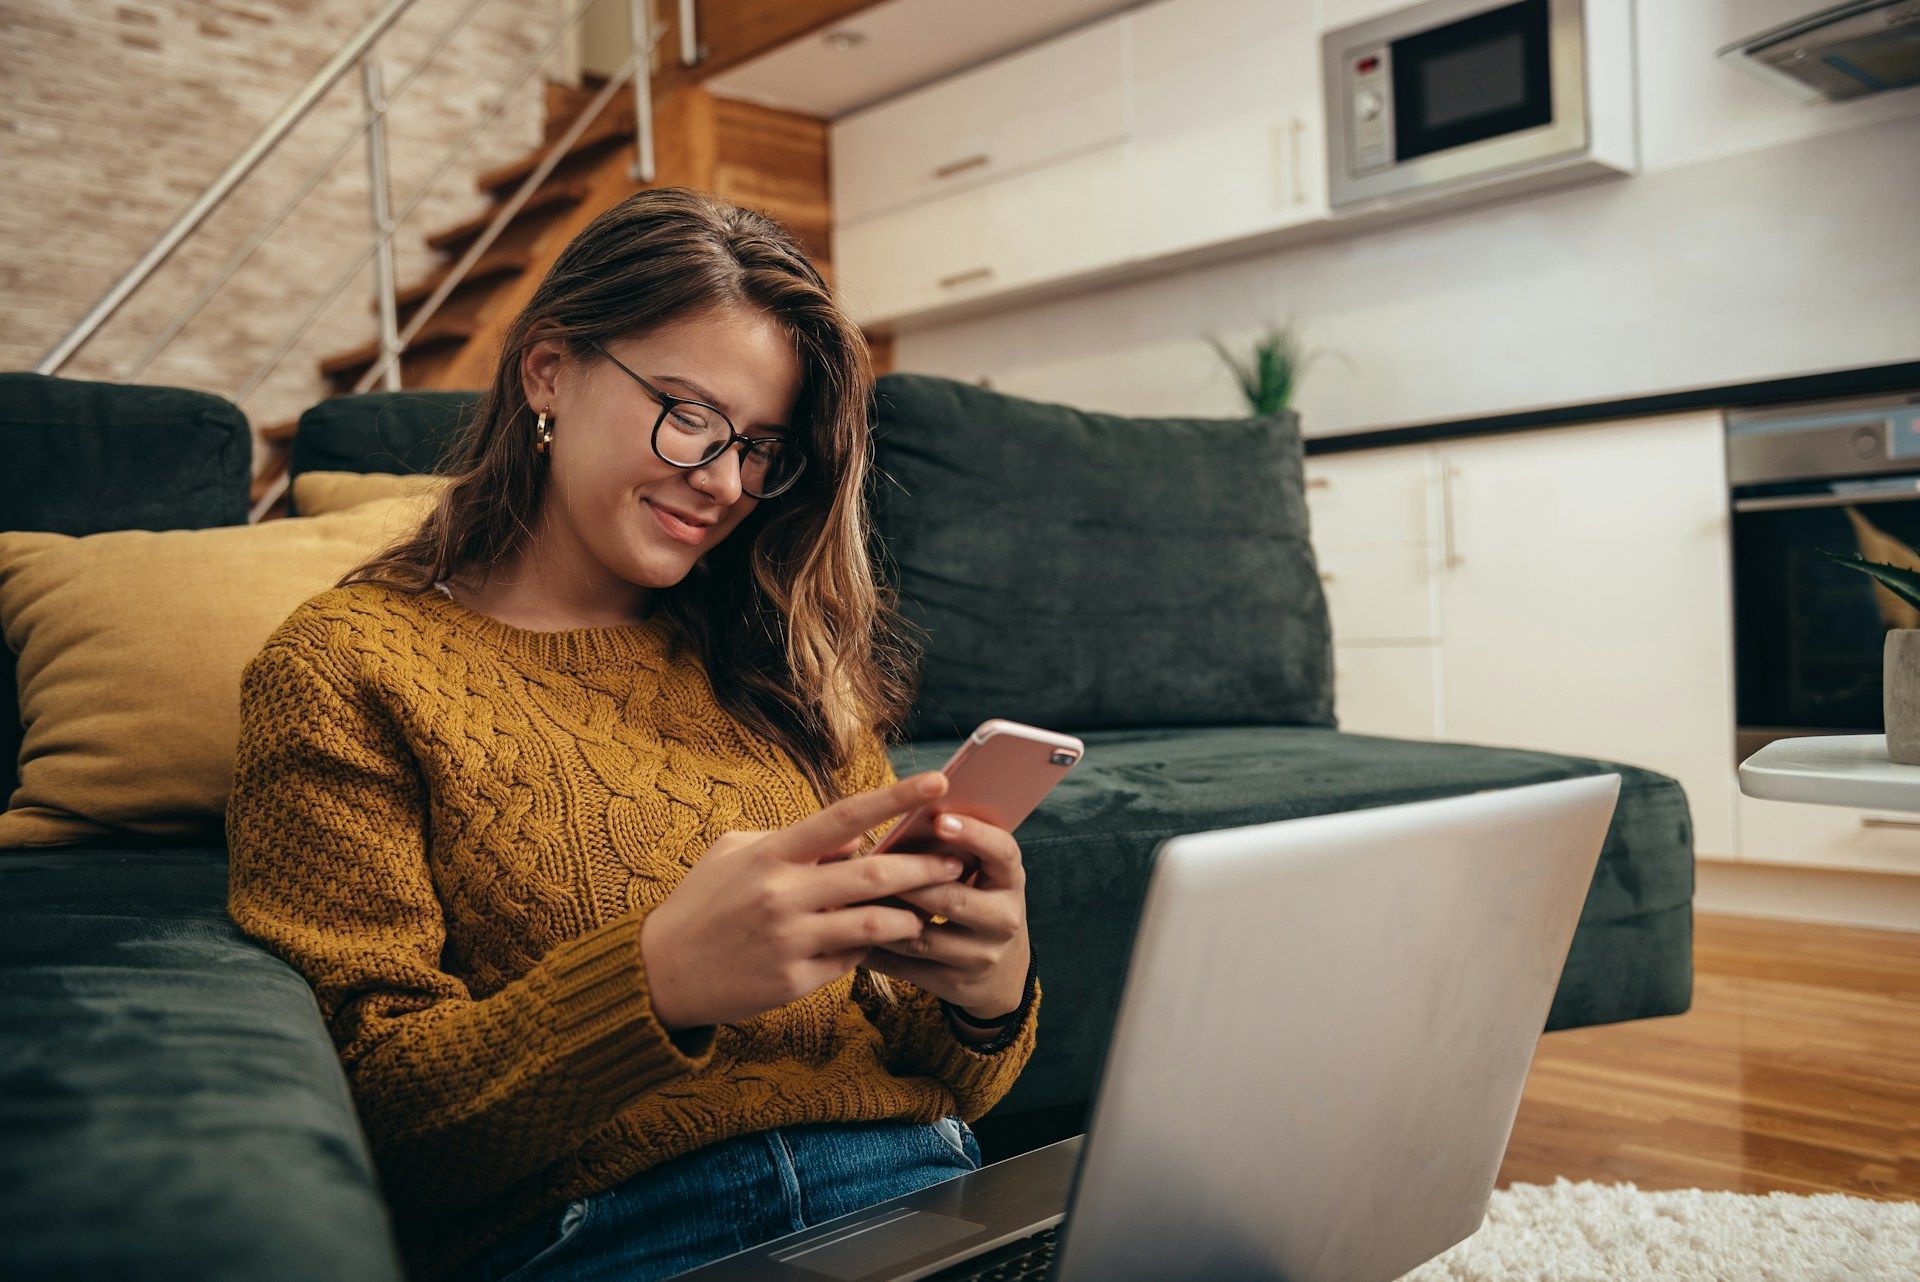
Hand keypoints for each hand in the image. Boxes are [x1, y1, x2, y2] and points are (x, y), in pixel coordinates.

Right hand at [638, 771, 970, 1030]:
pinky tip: (879, 941)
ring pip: (874, 922)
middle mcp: (783, 894)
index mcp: (771, 854)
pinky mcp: (794, 980)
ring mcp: (790, 940)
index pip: (844, 816)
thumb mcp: (735, 853)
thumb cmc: (703, 903)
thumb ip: (793, 841)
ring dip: (909, 914)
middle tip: (957, 860)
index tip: (936, 782)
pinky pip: (850, 958)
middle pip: (873, 873)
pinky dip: (869, 946)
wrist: (660, 973)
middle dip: (923, 865)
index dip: (894, 797)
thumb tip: (851, 837)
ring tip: (929, 907)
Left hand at [861, 810, 1031, 1021]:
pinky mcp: (954, 984)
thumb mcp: (983, 875)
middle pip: (951, 898)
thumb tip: (908, 811)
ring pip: (921, 936)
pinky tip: (845, 934)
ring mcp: (980, 956)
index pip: (1002, 852)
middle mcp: (1003, 919)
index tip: (939, 819)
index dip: (973, 834)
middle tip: (869, 862)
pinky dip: (874, 950)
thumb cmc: (981, 901)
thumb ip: (956, 848)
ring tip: (844, 898)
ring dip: (880, 917)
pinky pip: (906, 966)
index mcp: (1011, 880)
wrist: (1003, 973)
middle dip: (908, 881)